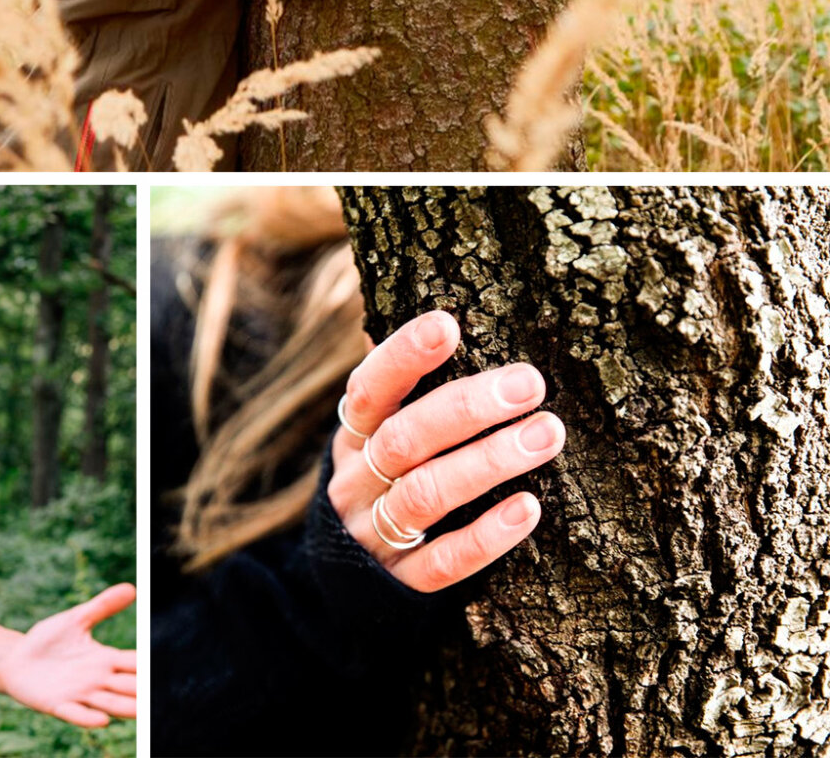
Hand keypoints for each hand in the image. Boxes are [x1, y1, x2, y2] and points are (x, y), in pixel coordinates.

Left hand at [0, 583, 139, 727]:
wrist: (14, 659)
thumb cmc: (47, 641)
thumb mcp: (75, 620)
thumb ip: (102, 606)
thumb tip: (131, 588)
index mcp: (105, 659)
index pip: (133, 664)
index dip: (145, 665)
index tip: (160, 666)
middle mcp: (97, 680)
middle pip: (127, 687)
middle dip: (140, 690)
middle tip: (153, 692)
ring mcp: (79, 694)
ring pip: (109, 704)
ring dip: (125, 708)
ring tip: (141, 710)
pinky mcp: (57, 705)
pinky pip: (76, 714)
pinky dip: (89, 718)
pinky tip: (102, 720)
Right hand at [330, 310, 562, 590]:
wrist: (342, 581)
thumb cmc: (381, 485)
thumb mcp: (374, 438)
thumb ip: (400, 388)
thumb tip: (430, 308)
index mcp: (351, 438)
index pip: (369, 390)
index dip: (401, 357)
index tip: (447, 324)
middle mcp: (356, 482)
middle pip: (402, 440)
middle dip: (466, 409)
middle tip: (529, 383)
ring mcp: (374, 534)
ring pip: (424, 495)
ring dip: (487, 462)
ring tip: (548, 433)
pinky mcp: (401, 582)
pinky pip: (442, 561)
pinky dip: (486, 536)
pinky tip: (530, 508)